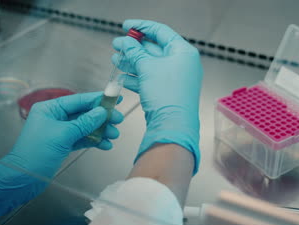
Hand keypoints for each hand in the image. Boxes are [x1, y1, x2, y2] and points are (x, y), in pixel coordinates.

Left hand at [0, 92, 123, 224]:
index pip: (78, 100)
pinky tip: (105, 145)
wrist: (24, 178)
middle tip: (117, 120)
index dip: (97, 99)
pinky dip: (94, 141)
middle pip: (84, 113)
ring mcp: (59, 131)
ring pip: (85, 127)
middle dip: (101, 118)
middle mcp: (55, 118)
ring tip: (114, 135)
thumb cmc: (36, 153)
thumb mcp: (63, 135)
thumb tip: (101, 112)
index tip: (114, 97)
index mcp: (50, 109)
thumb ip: (84, 123)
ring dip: (100, 131)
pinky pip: (82, 139)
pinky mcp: (63, 144)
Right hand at [112, 19, 202, 173]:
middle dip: (133, 47)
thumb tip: (126, 42)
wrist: (172, 125)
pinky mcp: (167, 93)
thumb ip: (134, 52)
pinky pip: (150, 80)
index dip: (142, 27)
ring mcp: (175, 79)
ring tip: (115, 60)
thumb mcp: (147, 67)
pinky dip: (136, 77)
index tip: (126, 26)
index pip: (161, 32)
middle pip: (154, 49)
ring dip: (132, 62)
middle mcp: (182, 64)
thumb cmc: (168, 95)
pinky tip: (122, 78)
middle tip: (117, 45)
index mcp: (183, 52)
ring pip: (150, 66)